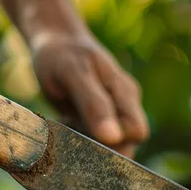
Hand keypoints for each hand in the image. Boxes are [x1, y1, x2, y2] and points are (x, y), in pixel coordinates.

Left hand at [31, 31, 148, 156]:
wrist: (53, 43)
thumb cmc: (61, 55)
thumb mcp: (73, 74)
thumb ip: (94, 104)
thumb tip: (114, 138)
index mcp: (126, 92)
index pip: (137, 132)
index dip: (117, 143)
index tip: (85, 135)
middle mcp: (124, 105)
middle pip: (125, 144)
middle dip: (98, 147)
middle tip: (71, 128)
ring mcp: (113, 112)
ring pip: (108, 144)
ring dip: (86, 142)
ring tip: (66, 121)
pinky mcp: (97, 118)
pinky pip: (94, 139)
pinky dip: (78, 137)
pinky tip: (66, 123)